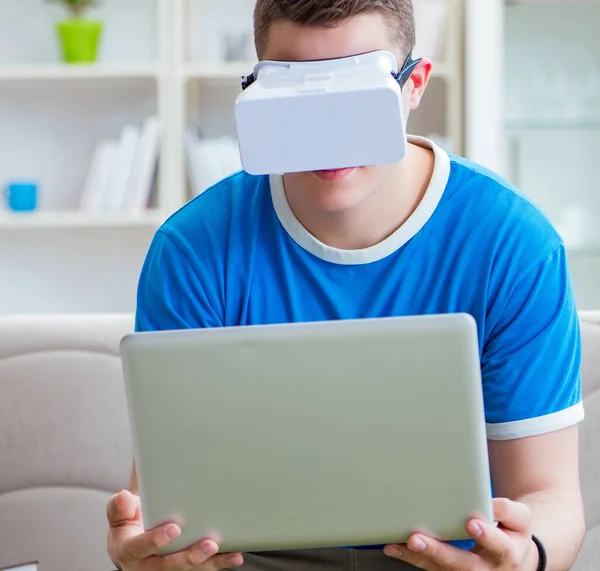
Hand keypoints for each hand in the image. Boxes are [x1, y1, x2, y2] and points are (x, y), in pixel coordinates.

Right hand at [107, 490, 243, 570]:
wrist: (134, 538)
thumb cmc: (130, 521)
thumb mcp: (120, 512)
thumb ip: (120, 507)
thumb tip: (123, 498)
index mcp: (128, 550)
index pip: (140, 547)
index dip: (156, 540)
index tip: (174, 529)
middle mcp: (146, 566)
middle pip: (169, 567)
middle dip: (190, 557)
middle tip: (209, 544)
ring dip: (210, 564)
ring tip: (229, 553)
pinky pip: (201, 570)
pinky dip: (219, 563)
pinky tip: (234, 555)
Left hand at [384, 498, 537, 570]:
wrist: (511, 556)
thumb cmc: (511, 532)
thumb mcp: (520, 520)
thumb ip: (508, 510)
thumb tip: (488, 503)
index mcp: (507, 554)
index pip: (500, 547)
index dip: (487, 536)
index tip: (472, 523)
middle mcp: (486, 570)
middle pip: (463, 565)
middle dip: (438, 551)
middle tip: (416, 539)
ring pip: (440, 569)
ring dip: (417, 557)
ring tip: (398, 543)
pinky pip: (428, 567)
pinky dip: (409, 557)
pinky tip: (393, 547)